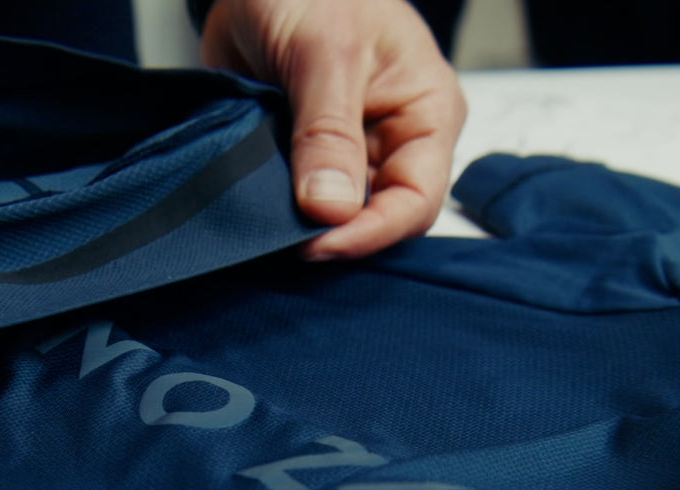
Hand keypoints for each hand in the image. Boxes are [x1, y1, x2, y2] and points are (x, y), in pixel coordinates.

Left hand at [200, 0, 466, 257]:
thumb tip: (330, 209)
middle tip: (282, 241)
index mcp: (425, 114)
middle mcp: (391, 140)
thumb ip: (329, 133)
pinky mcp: (303, 157)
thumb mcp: (326, 54)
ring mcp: (346, 153)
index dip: (370, 232)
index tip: (317, 244)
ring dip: (299, 227)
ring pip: (333, 217)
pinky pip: (295, 202)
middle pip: (376, 218)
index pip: (416, 200)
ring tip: (264, 228)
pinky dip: (275, 212)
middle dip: (332, 235)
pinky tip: (254, 214)